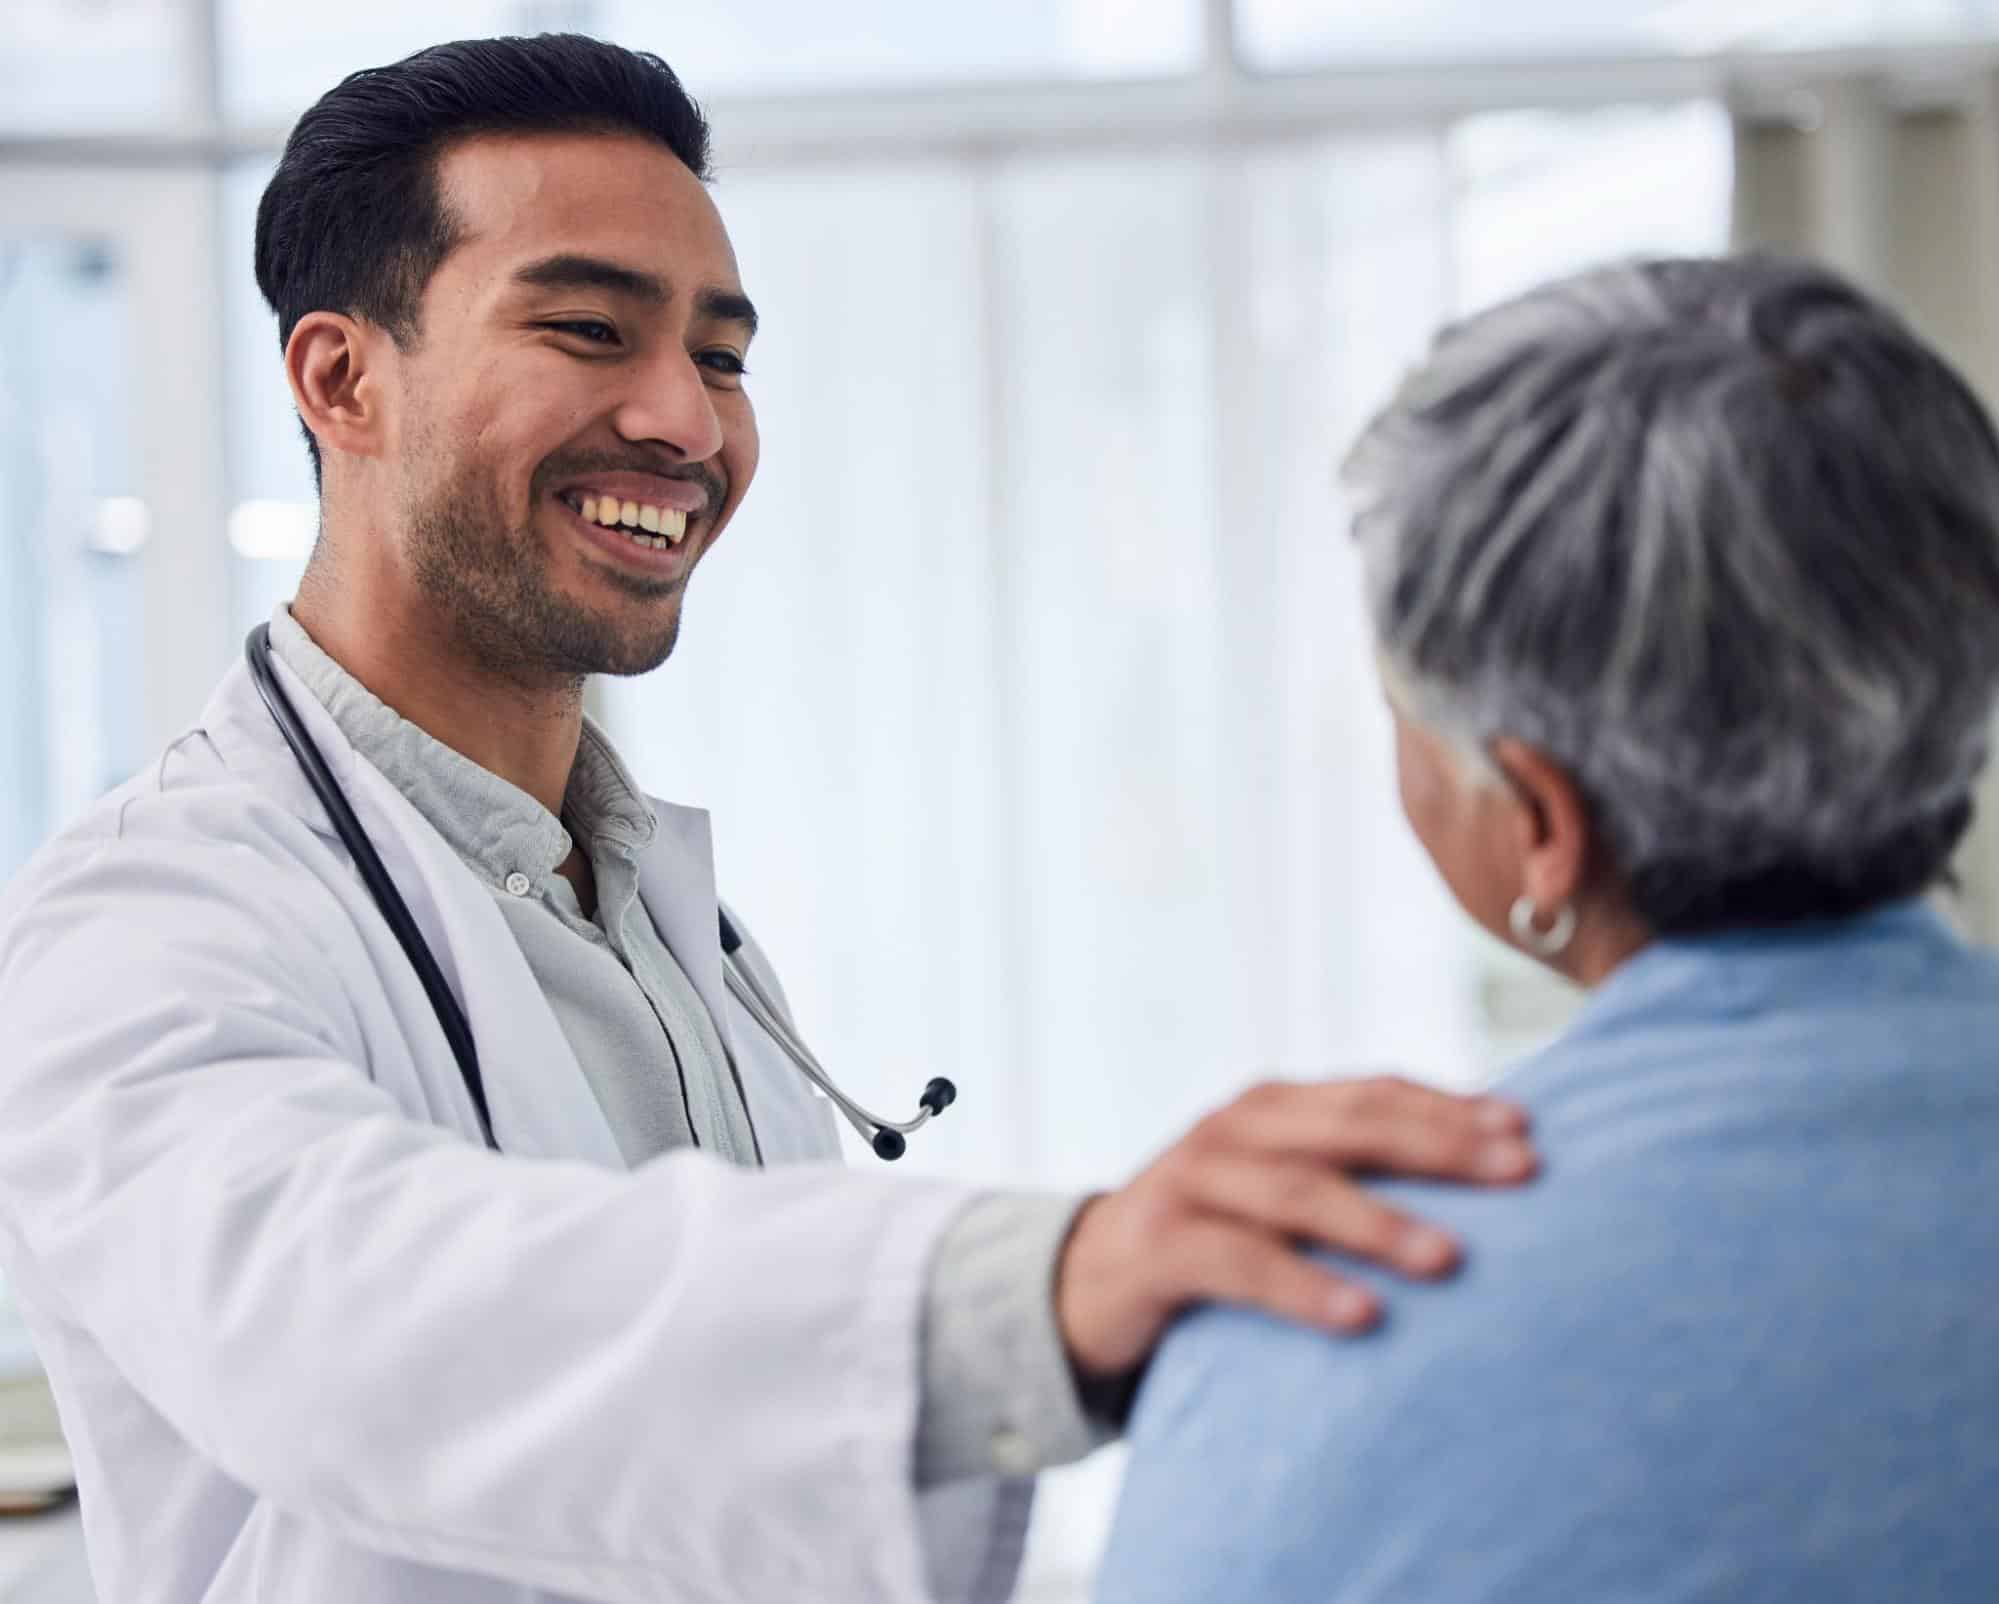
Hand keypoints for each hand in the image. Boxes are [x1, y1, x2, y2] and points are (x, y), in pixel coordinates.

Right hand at [1054, 1075, 1536, 1379]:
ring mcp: (1192, 1180)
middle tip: (1519, 1173)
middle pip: (1350, 1127)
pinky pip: (1243, 1263)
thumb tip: (1478, 1180)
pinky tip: (1364, 1317)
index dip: (1451, 1106)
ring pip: (1299, 1191)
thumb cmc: (1211, 1238)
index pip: (1373, 1093)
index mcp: (1272, 1107)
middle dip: (1440, 1146)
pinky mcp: (1160, 1243)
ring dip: (1379, 1224)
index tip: (1528, 1133)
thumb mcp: (1275, 1192)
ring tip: (1450, 1260)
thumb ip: (1347, 1175)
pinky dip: (1306, 1288)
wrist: (1083, 1283)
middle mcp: (1234, 1129)